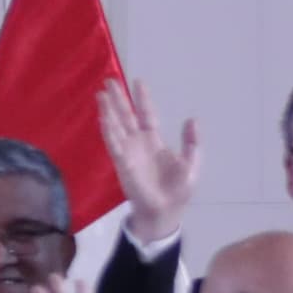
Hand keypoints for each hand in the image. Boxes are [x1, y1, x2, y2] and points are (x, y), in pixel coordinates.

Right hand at [99, 77, 199, 247]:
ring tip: (100, 94)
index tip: (138, 81)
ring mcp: (129, 152)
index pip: (147, 115)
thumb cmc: (177, 190)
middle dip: (118, 99)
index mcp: (154, 141)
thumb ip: (191, 142)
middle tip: (109, 81)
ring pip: (116, 126)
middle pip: (126, 116)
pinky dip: (108, 130)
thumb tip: (192, 119)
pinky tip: (103, 116)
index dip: (142, 99)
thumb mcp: (191, 164)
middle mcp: (138, 143)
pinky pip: (113, 143)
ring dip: (108, 110)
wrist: (165, 212)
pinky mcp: (122, 163)